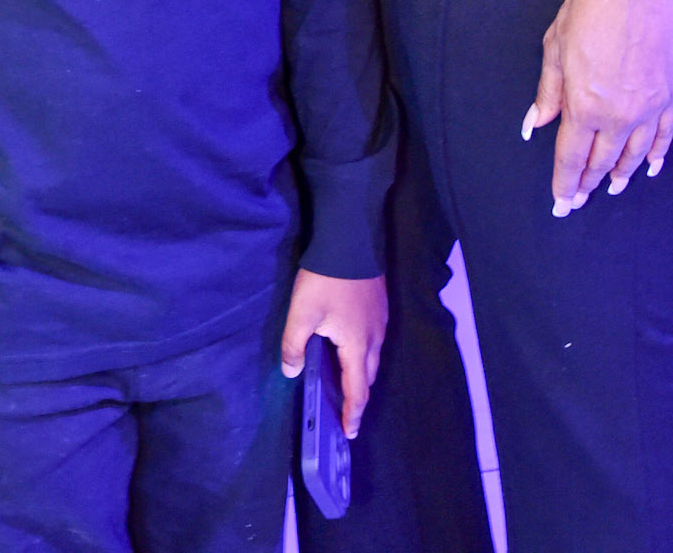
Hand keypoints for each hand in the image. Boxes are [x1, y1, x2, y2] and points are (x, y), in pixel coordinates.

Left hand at [280, 269, 387, 438]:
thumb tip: (291, 372)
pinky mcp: (380, 305)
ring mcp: (381, 320)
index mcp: (357, 346)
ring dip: (361, 374)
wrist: (351, 240)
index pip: (357, 390)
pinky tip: (351, 346)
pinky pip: (374, 340)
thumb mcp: (301, 313)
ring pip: (373, 357)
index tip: (349, 432)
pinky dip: (364, 353)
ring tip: (347, 381)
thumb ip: (294, 346)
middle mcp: (375, 338)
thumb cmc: (326, 280)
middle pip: (368, 376)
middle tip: (345, 409)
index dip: (352, 413)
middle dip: (357, 395)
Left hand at [522, 0, 672, 214]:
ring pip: (634, 154)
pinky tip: (652, 167)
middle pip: (601, 160)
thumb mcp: (556, 45)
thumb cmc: (591, 8)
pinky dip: (657, 155)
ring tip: (610, 187)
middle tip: (579, 200)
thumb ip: (548, 91)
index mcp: (584, 105)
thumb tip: (536, 126)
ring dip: (621, 174)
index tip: (561, 204)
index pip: (572, 157)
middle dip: (588, 183)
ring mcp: (650, 108)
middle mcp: (619, 116)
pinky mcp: (671, 95)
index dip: (565, 184)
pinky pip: (665, 136)